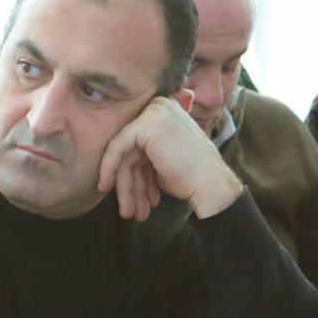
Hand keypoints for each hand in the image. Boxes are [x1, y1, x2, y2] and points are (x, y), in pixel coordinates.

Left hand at [95, 97, 243, 221]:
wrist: (211, 186)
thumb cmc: (190, 177)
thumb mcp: (161, 160)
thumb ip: (140, 154)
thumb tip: (110, 164)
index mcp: (165, 112)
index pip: (137, 143)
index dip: (133, 171)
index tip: (129, 195)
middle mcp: (160, 106)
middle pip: (130, 148)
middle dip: (128, 182)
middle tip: (128, 209)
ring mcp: (154, 112)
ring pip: (124, 151)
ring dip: (125, 185)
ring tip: (128, 211)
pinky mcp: (146, 124)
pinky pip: (117, 147)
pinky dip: (109, 169)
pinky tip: (106, 187)